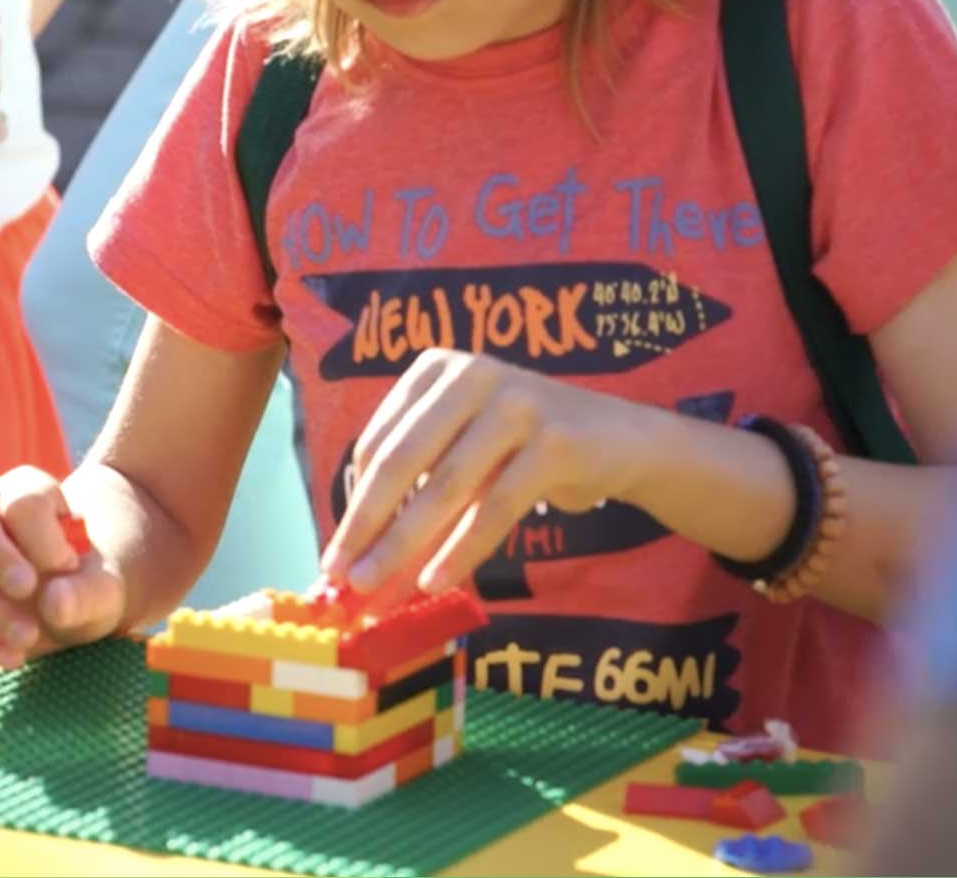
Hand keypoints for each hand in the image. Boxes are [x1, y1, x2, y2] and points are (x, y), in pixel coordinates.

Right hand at [0, 467, 124, 666]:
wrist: (66, 605)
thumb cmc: (83, 584)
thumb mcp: (103, 590)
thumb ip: (87, 592)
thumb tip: (53, 602)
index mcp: (26, 488)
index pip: (21, 499)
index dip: (43, 537)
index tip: (68, 567)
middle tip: (27, 590)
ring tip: (26, 639)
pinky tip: (9, 657)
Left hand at [322, 350, 660, 597]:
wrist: (620, 440)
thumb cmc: (524, 447)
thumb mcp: (465, 446)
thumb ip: (418, 480)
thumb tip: (357, 547)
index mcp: (437, 369)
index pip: (379, 442)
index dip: (354, 501)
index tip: (335, 552)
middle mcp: (472, 374)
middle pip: (401, 461)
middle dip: (366, 524)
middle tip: (339, 574)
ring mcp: (516, 402)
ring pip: (445, 485)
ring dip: (404, 544)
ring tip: (376, 587)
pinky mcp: (555, 440)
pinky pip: (496, 506)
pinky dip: (461, 549)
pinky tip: (435, 580)